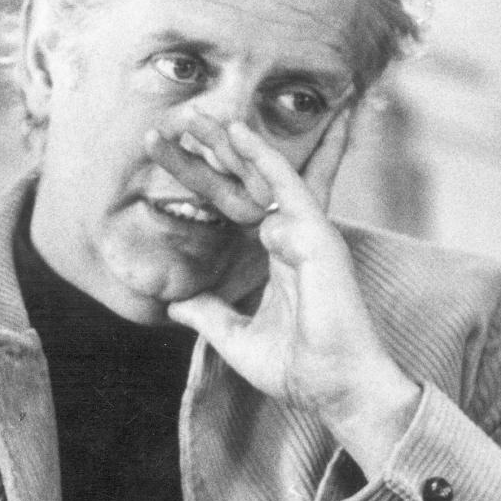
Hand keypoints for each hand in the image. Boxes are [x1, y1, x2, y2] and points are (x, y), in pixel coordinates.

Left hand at [150, 112, 421, 476]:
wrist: (331, 387)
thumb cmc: (297, 367)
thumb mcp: (236, 338)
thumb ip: (209, 316)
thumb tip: (177, 306)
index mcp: (275, 255)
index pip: (234, 206)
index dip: (203, 180)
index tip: (169, 157)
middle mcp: (290, 236)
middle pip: (246, 182)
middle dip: (215, 150)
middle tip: (181, 118)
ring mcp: (306, 233)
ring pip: (264, 175)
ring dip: (233, 143)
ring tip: (200, 113)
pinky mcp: (318, 237)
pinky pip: (287, 188)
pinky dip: (264, 160)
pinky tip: (239, 136)